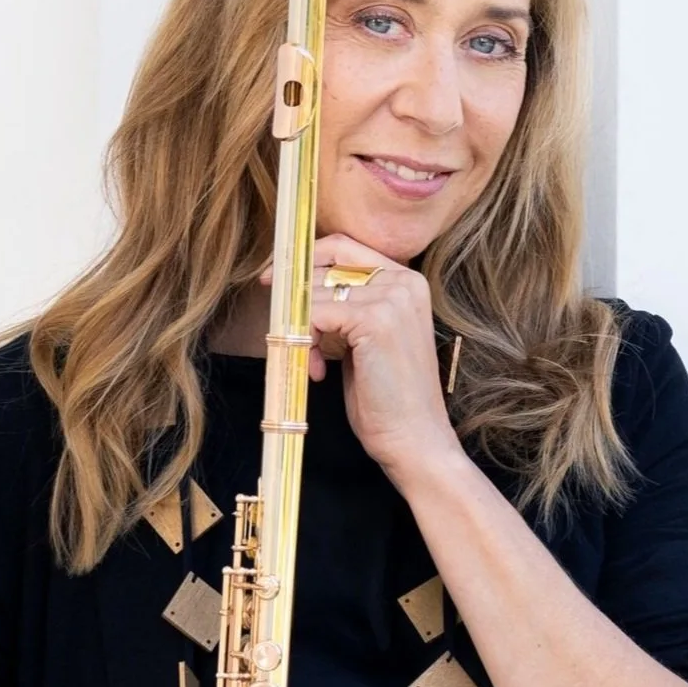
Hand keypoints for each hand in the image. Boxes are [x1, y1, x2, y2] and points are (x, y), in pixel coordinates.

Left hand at [265, 235, 463, 482]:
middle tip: (286, 332)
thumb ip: (344, 308)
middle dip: (296, 298)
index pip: (343, 247)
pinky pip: (316, 314)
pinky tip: (319, 370)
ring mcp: (393, 299)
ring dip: (302, 330)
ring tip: (314, 363)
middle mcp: (404, 281)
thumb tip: (295, 288)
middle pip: (326, 266)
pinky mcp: (376, 320)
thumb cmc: (386, 398)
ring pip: (316, 294)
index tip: (274, 280)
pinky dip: (306, 342)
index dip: (304, 261)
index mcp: (407, 281)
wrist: (414, 439)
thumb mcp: (363, 341)